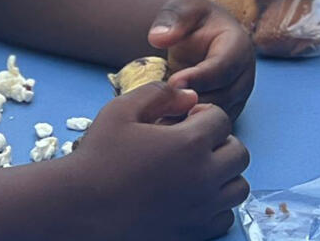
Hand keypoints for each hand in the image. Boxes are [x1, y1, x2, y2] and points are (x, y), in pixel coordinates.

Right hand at [73, 82, 249, 240]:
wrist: (80, 207)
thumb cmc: (97, 157)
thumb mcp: (121, 110)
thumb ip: (159, 94)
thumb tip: (190, 96)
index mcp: (189, 144)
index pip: (222, 120)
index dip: (205, 114)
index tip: (186, 119)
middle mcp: (203, 177)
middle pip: (239, 153)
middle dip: (221, 142)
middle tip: (195, 144)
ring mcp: (200, 209)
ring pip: (239, 187)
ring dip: (225, 174)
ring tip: (198, 170)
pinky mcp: (192, 233)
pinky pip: (224, 217)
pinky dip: (216, 206)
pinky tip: (193, 196)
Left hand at [153, 0, 255, 119]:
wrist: (197, 38)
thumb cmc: (191, 21)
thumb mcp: (182, 8)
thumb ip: (172, 18)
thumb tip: (158, 38)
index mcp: (239, 46)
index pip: (223, 67)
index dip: (199, 76)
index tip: (173, 81)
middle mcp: (244, 76)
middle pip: (223, 97)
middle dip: (193, 102)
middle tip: (162, 107)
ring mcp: (237, 98)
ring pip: (217, 117)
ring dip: (190, 118)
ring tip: (162, 117)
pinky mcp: (226, 114)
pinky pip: (211, 129)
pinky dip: (189, 129)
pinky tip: (166, 125)